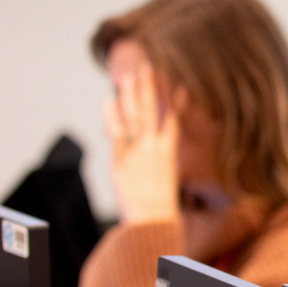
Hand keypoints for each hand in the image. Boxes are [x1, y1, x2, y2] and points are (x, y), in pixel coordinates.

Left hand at [104, 66, 181, 225]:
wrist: (151, 219)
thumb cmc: (159, 201)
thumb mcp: (167, 174)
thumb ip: (159, 154)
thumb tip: (155, 143)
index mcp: (169, 150)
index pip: (174, 118)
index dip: (177, 100)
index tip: (178, 83)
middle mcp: (154, 147)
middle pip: (152, 110)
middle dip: (149, 87)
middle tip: (147, 67)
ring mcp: (137, 152)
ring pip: (134, 117)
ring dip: (131, 95)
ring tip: (128, 76)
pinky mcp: (120, 160)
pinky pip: (116, 133)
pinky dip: (112, 116)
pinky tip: (109, 101)